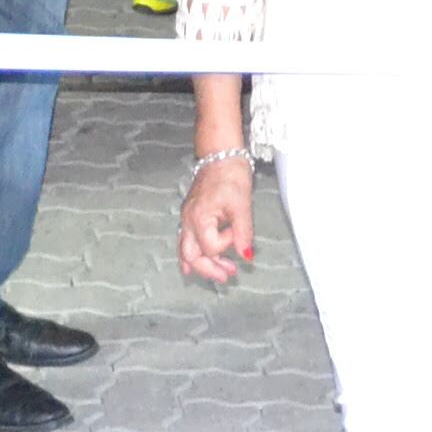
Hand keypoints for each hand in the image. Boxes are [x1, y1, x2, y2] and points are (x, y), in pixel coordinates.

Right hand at [180, 156, 258, 284]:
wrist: (221, 154)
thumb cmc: (229, 174)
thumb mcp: (242, 205)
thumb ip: (243, 233)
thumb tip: (246, 255)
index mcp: (199, 219)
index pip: (211, 247)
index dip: (227, 244)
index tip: (238, 233)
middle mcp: (188, 220)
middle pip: (192, 256)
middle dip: (209, 269)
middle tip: (226, 276)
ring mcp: (187, 217)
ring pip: (186, 250)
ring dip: (201, 264)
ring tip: (216, 274)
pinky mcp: (190, 214)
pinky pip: (185, 240)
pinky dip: (190, 254)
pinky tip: (191, 263)